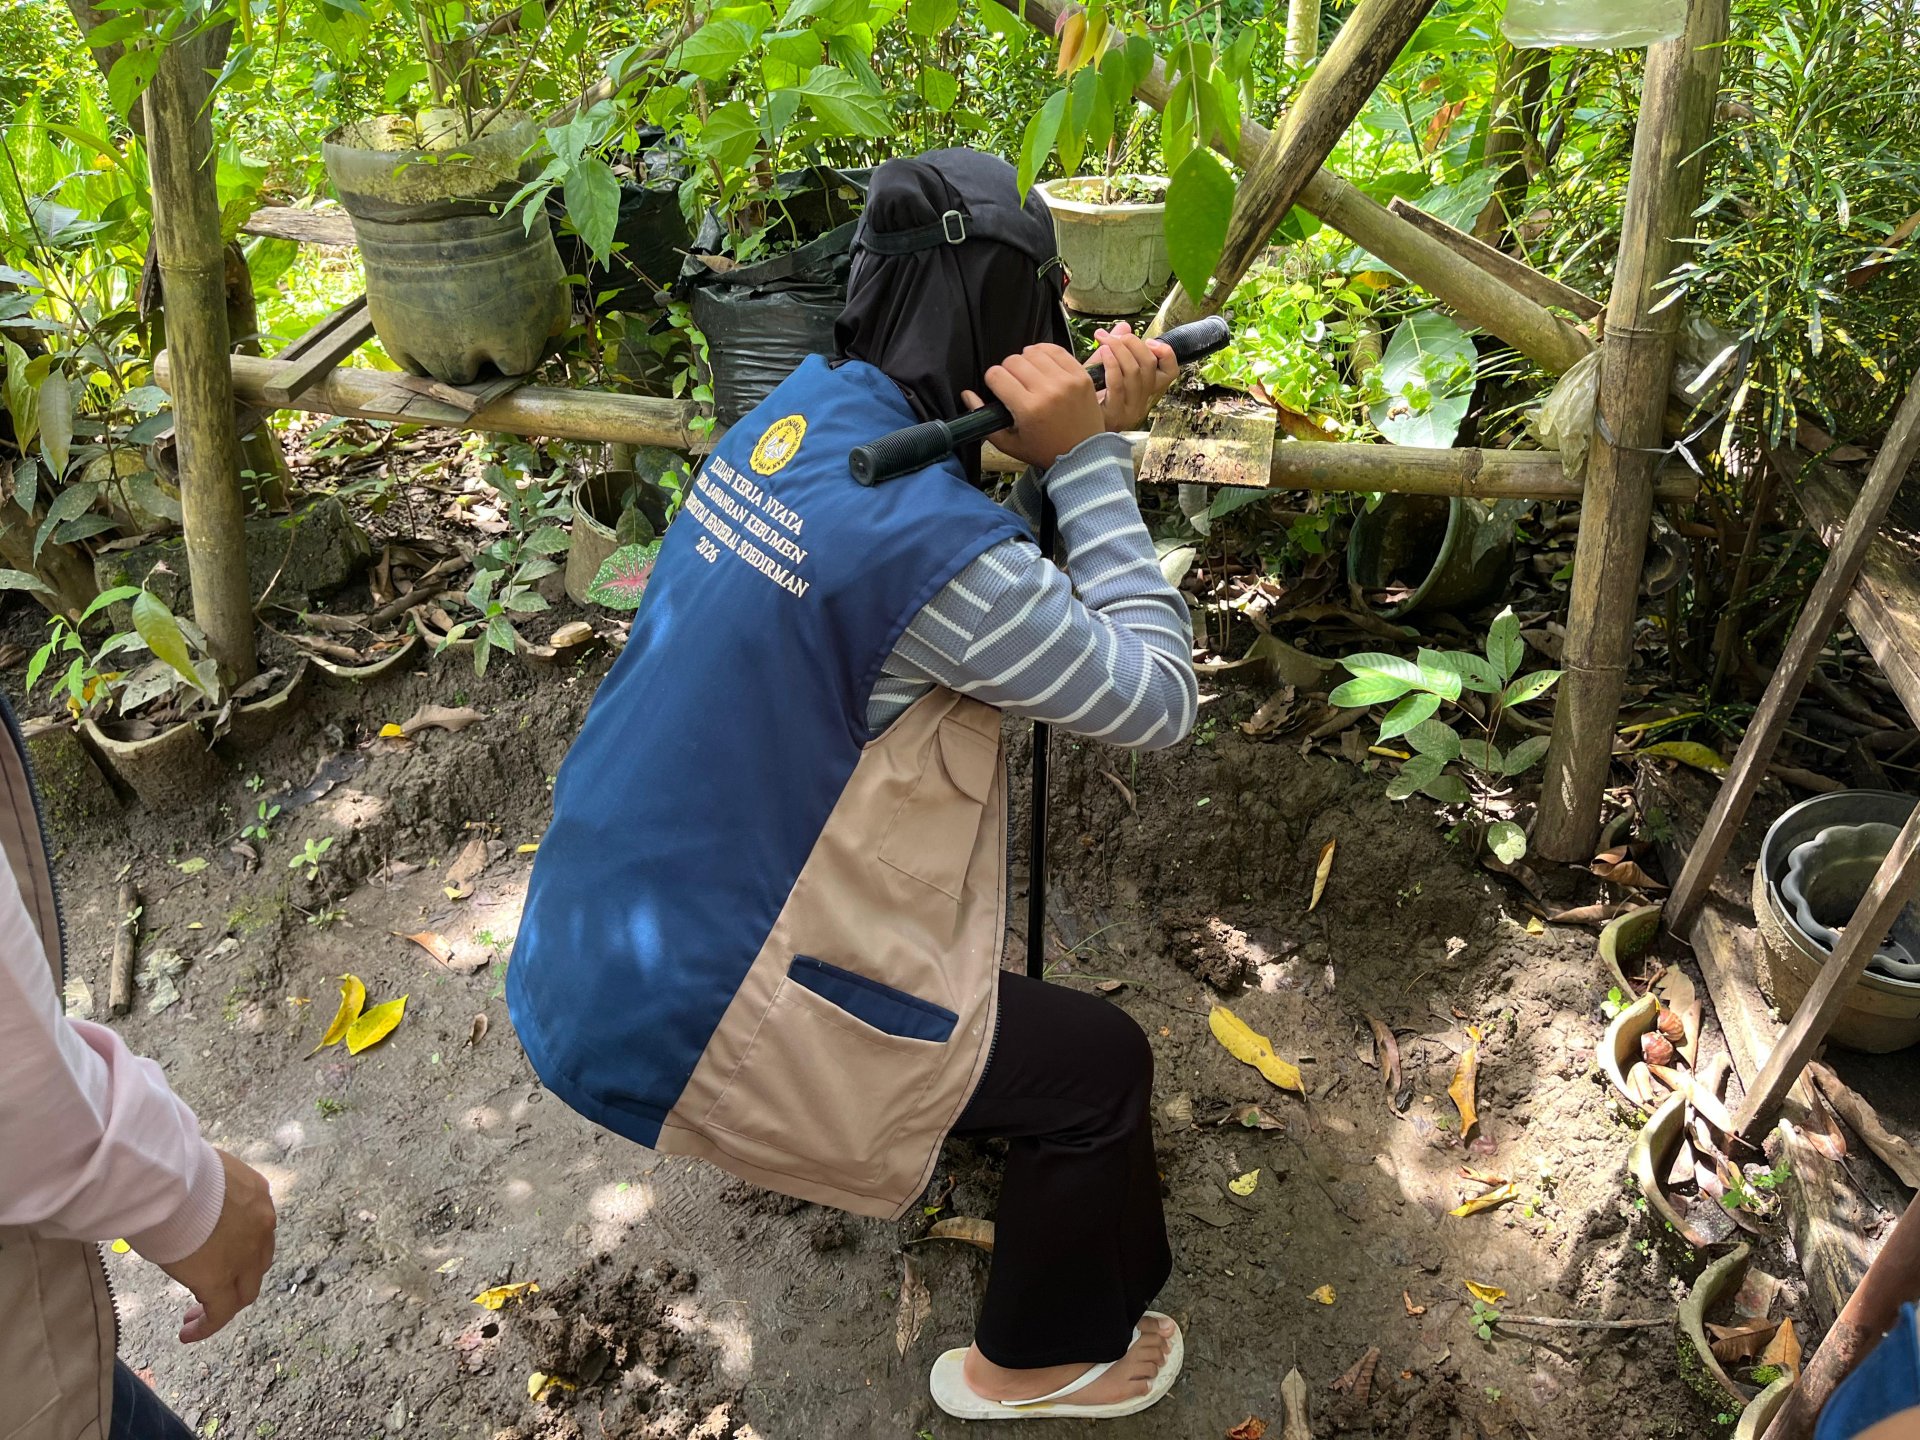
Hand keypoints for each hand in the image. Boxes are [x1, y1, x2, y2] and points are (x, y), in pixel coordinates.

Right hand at [158, 1149, 276, 1342]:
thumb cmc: (174, 1169)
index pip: (256, 1227)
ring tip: (195, 1316)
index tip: (219, 1255)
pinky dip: (207, 1326)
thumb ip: (205, 1191)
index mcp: (257, 1194)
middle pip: (257, 1261)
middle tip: (211, 1288)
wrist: (170, 1180)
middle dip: (237, 1277)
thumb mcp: (201, 1173)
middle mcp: (261, 1224)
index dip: (241, 1246)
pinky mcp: (221, 1280)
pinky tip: (188, 1333)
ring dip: (224, 1305)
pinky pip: (220, 1312)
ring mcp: (246, 1255)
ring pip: (244, 1290)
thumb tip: (185, 1197)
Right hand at [963, 343, 1103, 470]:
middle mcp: (1047, 391)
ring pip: (1033, 352)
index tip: (998, 387)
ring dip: (1026, 360)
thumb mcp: (1009, 443)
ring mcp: (1066, 381)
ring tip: (1028, 373)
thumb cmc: (1044, 451)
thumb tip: (966, 394)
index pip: (997, 375)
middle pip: (1013, 361)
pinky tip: (1042, 363)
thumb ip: (984, 420)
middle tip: (1013, 382)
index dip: (992, 379)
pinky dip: (1045, 352)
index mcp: (1028, 409)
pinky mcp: (1080, 375)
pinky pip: (1056, 350)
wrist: (1083, 455)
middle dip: (1007, 369)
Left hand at [1090, 321, 1177, 432]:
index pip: (1169, 373)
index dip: (1166, 354)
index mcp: (1144, 391)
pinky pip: (1118, 383)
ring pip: (1135, 372)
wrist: (1068, 424)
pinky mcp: (1114, 415)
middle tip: (1116, 336)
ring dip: (1120, 349)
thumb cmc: (1085, 397)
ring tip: (1104, 340)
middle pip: (1149, 366)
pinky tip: (1102, 352)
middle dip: (1133, 343)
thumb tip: (1123, 326)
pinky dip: (1111, 363)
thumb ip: (1115, 348)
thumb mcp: (1102, 368)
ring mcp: (1129, 411)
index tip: (1151, 341)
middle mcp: (1141, 403)